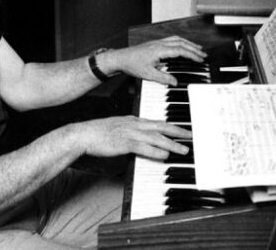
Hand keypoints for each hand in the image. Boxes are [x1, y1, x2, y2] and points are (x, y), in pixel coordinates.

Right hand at [73, 115, 191, 160]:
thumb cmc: (99, 133)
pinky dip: (155, 151)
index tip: (183, 130)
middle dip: (178, 131)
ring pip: (156, 137)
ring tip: (184, 149)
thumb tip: (143, 140)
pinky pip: (143, 147)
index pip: (157, 121)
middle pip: (161, 126)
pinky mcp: (124, 143)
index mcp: (133, 119)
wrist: (84, 134)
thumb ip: (132, 132)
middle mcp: (134, 124)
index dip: (172, 126)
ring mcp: (130, 133)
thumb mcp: (119, 127)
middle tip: (191, 136)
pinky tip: (164, 155)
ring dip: (172, 144)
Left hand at [102, 36, 206, 85]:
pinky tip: (183, 46)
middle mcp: (159, 44)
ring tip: (197, 48)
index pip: (180, 50)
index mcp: (160, 50)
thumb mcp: (148, 75)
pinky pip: (171, 39)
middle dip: (194, 48)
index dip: (192, 54)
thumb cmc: (132, 64)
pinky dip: (180, 42)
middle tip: (203, 54)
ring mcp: (157, 42)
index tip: (200, 59)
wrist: (121, 58)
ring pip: (177, 39)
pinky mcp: (155, 43)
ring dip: (188, 43)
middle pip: (181, 43)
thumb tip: (175, 82)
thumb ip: (163, 79)